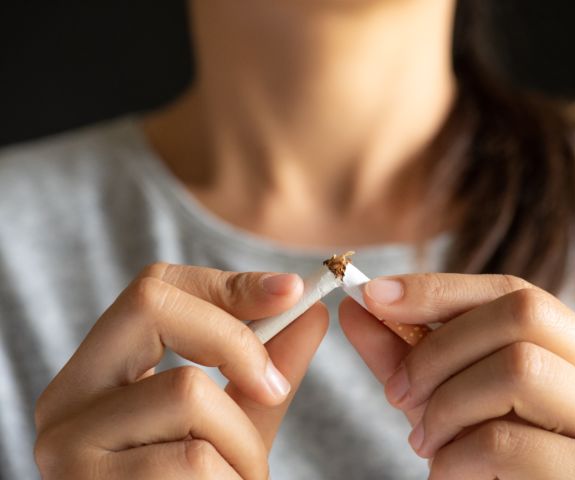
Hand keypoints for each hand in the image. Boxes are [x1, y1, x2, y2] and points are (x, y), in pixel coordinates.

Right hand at [34, 263, 328, 478]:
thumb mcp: (233, 423)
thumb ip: (265, 368)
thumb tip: (311, 311)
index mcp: (98, 372)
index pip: (155, 289)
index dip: (228, 284)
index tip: (293, 292)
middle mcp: (67, 400)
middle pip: (153, 306)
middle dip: (236, 342)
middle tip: (273, 389)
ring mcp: (70, 445)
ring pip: (190, 392)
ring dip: (242, 444)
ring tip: (235, 479)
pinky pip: (195, 459)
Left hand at [339, 274, 574, 478]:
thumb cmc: (494, 463)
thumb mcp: (450, 396)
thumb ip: (409, 353)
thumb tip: (356, 306)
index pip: (514, 290)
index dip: (439, 289)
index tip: (374, 294)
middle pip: (522, 315)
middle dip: (440, 348)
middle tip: (398, 392)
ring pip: (519, 369)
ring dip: (448, 405)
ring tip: (427, 442)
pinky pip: (508, 441)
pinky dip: (457, 456)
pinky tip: (449, 474)